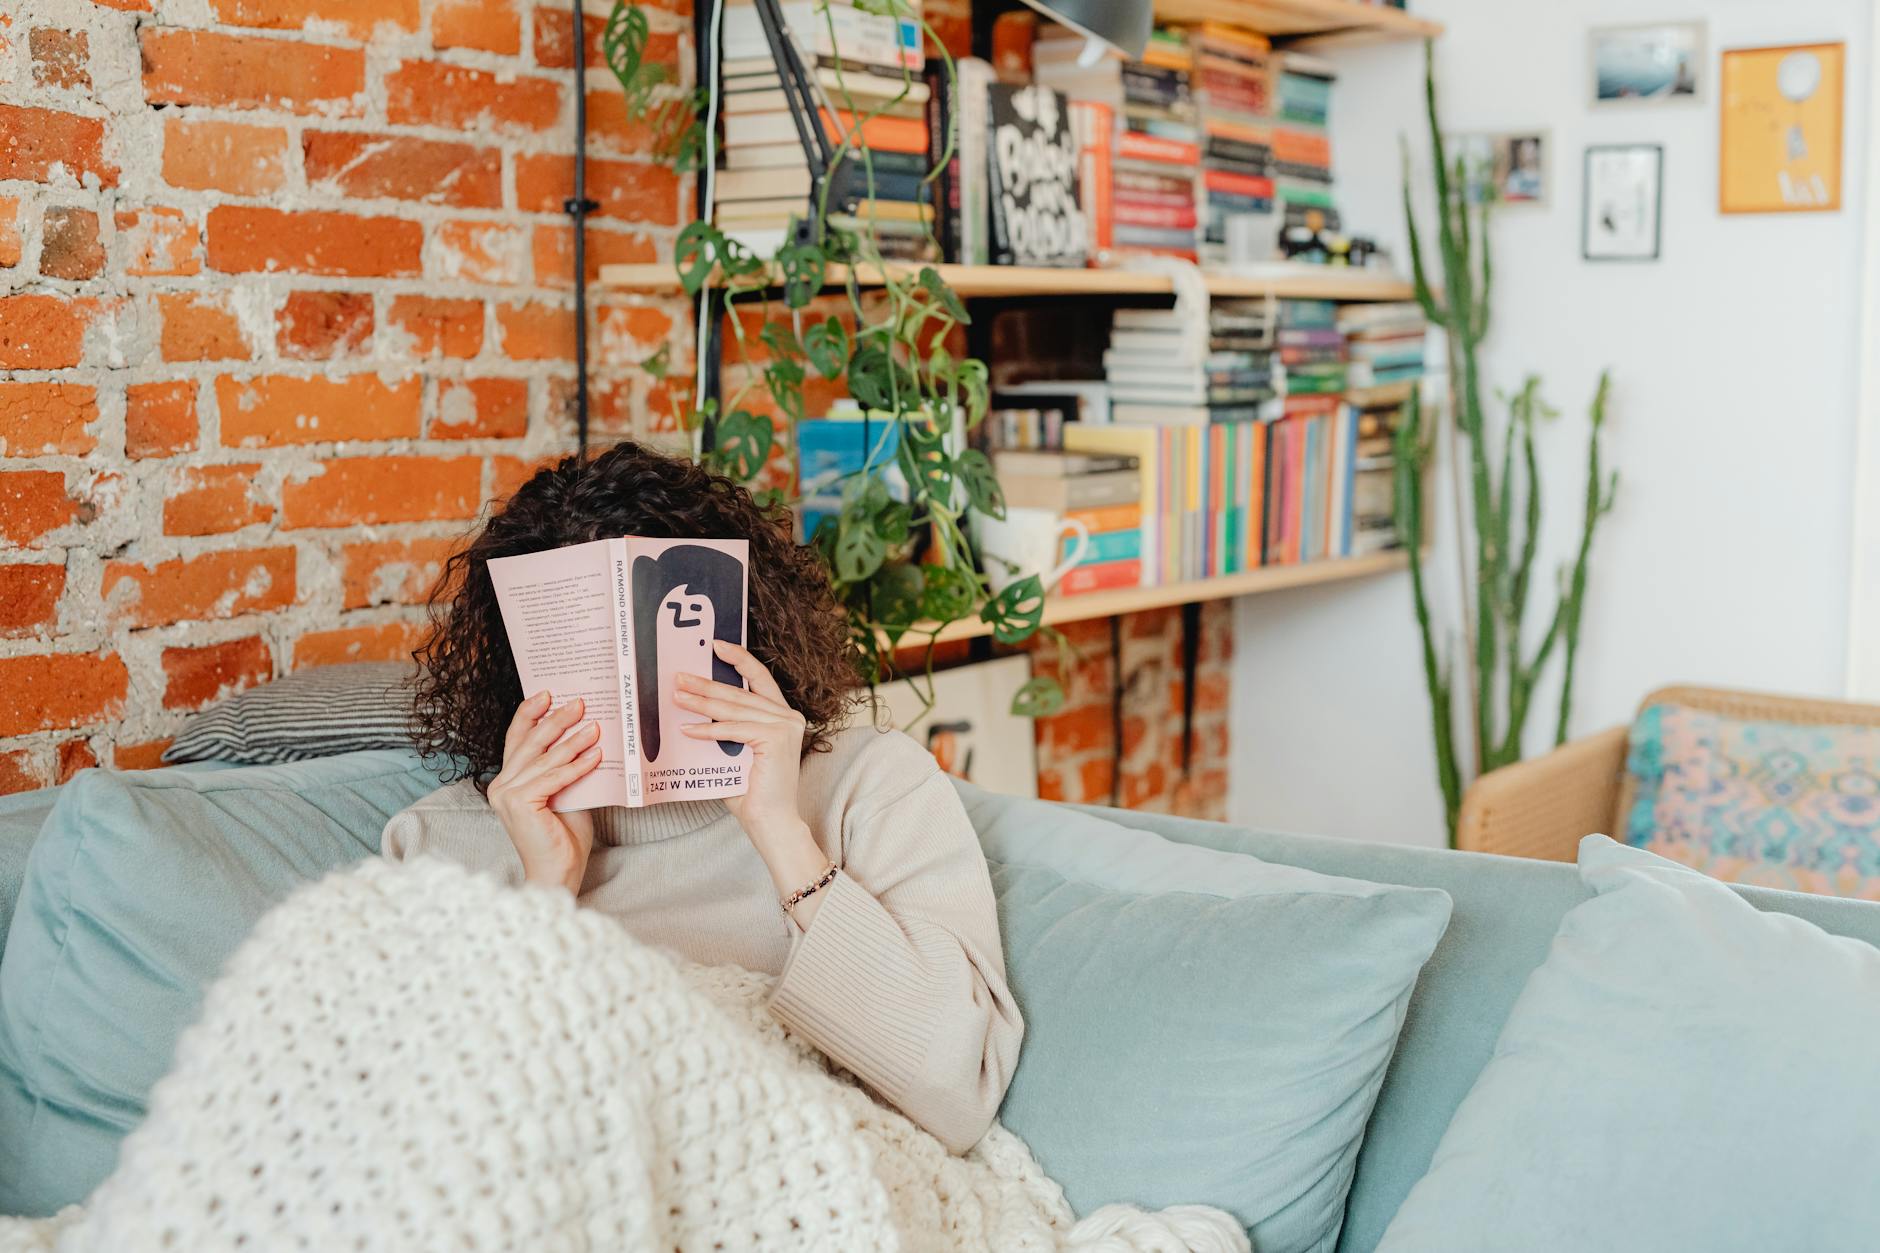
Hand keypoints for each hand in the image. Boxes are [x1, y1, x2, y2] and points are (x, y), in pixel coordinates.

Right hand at [486, 691, 600, 893]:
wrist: (558, 872)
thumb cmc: (563, 836)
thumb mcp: (565, 793)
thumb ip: (564, 768)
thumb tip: (587, 735)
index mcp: (506, 780)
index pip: (516, 739)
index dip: (530, 714)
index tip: (548, 694)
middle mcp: (500, 785)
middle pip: (530, 743)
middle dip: (556, 720)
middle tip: (580, 703)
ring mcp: (506, 795)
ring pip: (544, 759)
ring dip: (573, 740)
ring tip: (595, 726)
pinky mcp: (519, 804)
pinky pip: (553, 778)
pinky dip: (577, 766)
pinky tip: (596, 756)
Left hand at [675, 641, 831, 923]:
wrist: (771, 822)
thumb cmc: (751, 792)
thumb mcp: (735, 752)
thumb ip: (724, 730)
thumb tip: (690, 709)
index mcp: (783, 716)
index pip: (760, 679)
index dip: (740, 659)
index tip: (716, 645)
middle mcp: (790, 717)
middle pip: (740, 693)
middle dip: (706, 684)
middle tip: (679, 677)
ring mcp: (786, 726)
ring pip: (734, 708)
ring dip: (702, 702)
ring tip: (677, 698)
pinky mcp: (777, 739)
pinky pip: (734, 730)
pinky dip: (709, 729)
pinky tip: (688, 729)